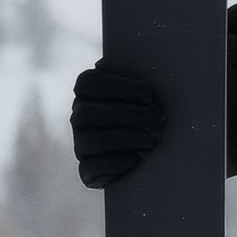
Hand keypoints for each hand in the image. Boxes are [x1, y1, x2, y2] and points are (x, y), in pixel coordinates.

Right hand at [70, 61, 164, 186]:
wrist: (156, 152)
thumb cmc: (151, 113)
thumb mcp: (145, 91)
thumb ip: (134, 75)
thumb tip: (109, 64)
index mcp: (87, 93)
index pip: (88, 83)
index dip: (118, 85)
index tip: (148, 92)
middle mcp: (79, 118)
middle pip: (88, 112)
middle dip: (126, 114)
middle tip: (156, 119)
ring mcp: (81, 145)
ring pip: (91, 141)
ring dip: (125, 138)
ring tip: (152, 139)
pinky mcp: (88, 172)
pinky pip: (90, 169)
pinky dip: (115, 164)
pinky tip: (136, 160)